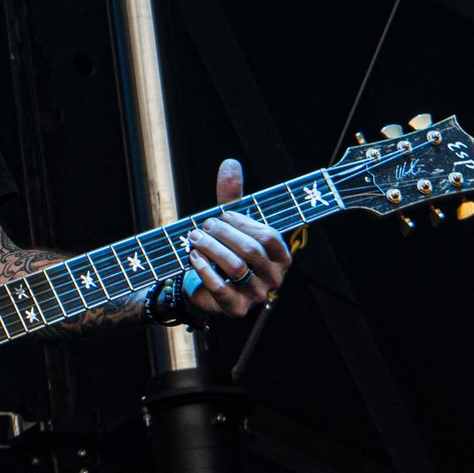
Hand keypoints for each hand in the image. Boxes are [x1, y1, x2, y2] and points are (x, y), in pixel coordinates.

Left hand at [185, 157, 290, 317]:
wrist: (203, 286)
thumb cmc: (223, 251)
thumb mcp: (229, 224)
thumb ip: (232, 196)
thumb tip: (230, 163)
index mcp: (280, 257)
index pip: (269, 236)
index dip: (244, 223)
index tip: (221, 215)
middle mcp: (273, 278)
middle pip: (252, 251)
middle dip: (223, 235)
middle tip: (201, 227)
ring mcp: (257, 296)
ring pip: (237, 268)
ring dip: (211, 250)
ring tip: (193, 240)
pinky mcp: (235, 309)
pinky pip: (222, 289)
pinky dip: (205, 270)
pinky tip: (193, 258)